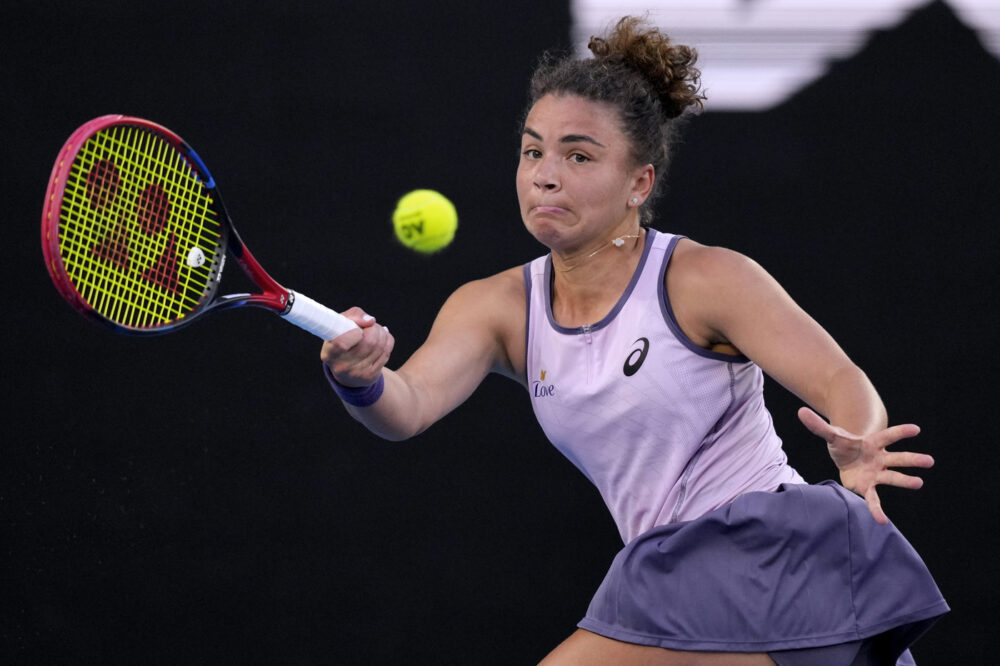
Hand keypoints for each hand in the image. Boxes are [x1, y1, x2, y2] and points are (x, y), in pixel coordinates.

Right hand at [320, 307, 393, 386]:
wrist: (347, 369)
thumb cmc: (343, 339)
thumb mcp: (341, 324)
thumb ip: (354, 315)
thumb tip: (370, 321)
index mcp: (329, 353)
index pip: (342, 343)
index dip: (354, 332)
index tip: (357, 329)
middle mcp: (341, 366)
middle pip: (369, 342)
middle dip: (374, 328)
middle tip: (371, 325)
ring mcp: (357, 373)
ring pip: (380, 346)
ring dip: (382, 333)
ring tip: (376, 331)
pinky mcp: (370, 376)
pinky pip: (386, 352)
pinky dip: (387, 341)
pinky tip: (382, 339)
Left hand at [797, 407, 934, 523]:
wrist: (846, 458)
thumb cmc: (844, 445)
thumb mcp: (831, 435)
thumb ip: (818, 426)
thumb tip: (800, 412)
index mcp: (873, 443)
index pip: (888, 436)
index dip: (901, 432)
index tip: (916, 429)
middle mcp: (880, 458)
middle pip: (898, 458)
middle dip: (912, 459)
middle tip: (929, 461)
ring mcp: (877, 473)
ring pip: (894, 477)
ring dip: (906, 480)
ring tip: (919, 482)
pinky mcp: (869, 487)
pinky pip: (875, 499)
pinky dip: (876, 509)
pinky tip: (882, 521)